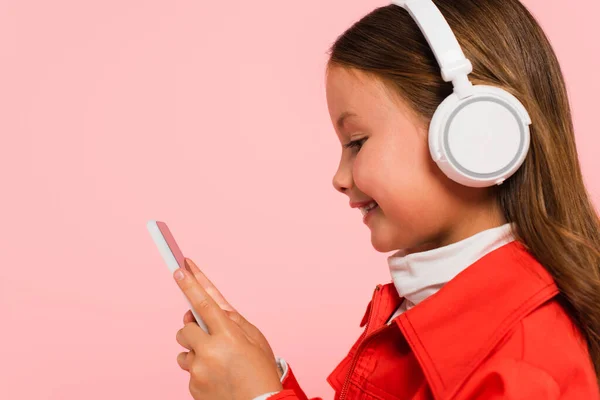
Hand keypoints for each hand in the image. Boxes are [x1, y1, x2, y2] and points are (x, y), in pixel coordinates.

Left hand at [174, 258, 282, 399]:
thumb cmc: (261, 371)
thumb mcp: (256, 340)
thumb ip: (233, 321)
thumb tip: (213, 308)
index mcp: (228, 335)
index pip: (203, 303)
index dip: (190, 284)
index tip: (179, 270)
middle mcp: (209, 352)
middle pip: (184, 328)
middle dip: (192, 328)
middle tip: (207, 335)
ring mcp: (199, 371)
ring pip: (184, 351)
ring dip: (195, 352)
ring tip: (217, 362)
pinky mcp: (193, 387)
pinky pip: (189, 371)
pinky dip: (200, 370)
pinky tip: (217, 377)